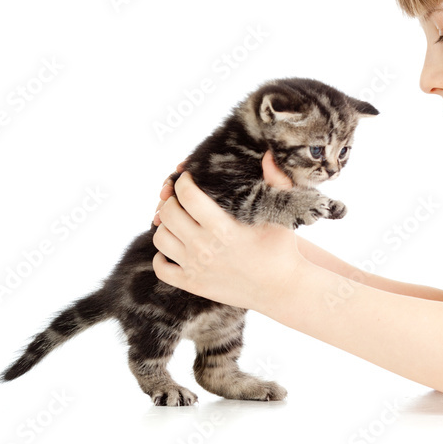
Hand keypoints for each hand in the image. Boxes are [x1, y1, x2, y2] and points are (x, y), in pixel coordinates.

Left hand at [151, 152, 302, 311]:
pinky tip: (175, 246)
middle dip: (171, 200)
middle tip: (180, 198)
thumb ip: (276, 181)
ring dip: (165, 225)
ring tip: (178, 220)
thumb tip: (269, 154)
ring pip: (160, 238)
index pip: (188, 196)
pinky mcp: (193, 285)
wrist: (282, 289)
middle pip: (168, 214)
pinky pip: (161, 268)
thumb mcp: (281, 213)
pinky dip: (162, 255)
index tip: (188, 178)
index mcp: (223, 228)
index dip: (183, 182)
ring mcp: (196, 268)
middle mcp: (205, 248)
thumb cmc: (282, 249)